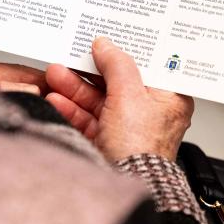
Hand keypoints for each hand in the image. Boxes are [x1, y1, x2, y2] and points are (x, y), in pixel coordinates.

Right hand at [45, 37, 193, 161]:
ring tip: (55, 74)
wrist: (123, 184)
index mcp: (168, 99)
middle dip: (89, 71)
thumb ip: (117, 65)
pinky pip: (87, 118)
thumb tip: (107, 46)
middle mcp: (150, 113)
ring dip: (74, 87)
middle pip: (116, 82)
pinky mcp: (107, 141)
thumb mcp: (129, 96)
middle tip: (72, 56)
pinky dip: (71, 108)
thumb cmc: (140, 149)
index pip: (146, 67)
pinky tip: (56, 98)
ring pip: (98, 100)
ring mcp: (127, 128)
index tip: (106, 40)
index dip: (125, 52)